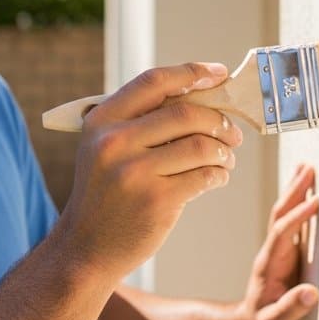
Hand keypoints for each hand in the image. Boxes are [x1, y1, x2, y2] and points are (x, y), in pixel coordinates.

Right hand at [59, 62, 245, 280]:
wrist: (86, 247)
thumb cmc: (105, 193)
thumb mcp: (104, 148)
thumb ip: (140, 121)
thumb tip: (200, 96)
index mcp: (102, 120)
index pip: (154, 82)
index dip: (191, 72)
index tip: (218, 73)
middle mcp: (115, 142)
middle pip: (186, 113)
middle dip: (219, 120)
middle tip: (232, 132)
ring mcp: (135, 172)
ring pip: (201, 146)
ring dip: (224, 150)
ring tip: (226, 158)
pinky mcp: (157, 201)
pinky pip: (204, 176)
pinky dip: (219, 174)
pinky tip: (216, 177)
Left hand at [232, 162, 318, 319]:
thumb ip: (290, 310)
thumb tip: (311, 294)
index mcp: (270, 265)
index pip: (282, 234)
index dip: (298, 217)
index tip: (315, 201)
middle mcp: (273, 252)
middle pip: (281, 214)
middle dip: (294, 191)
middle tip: (309, 167)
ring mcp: (279, 250)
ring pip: (285, 214)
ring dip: (295, 190)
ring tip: (307, 167)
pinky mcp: (286, 253)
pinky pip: (293, 222)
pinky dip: (299, 203)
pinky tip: (308, 192)